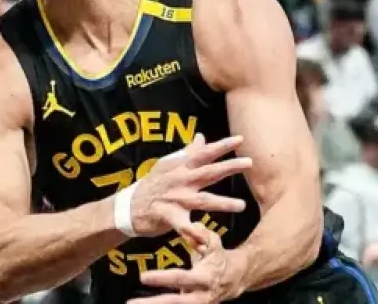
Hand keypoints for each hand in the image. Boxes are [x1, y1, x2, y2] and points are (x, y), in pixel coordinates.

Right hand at [128, 135, 251, 237]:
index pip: (204, 153)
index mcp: (181, 167)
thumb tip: (202, 136)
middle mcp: (180, 180)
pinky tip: (206, 240)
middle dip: (228, 167)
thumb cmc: (152, 185)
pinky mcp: (168, 216)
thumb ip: (188, 152)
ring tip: (241, 205)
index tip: (240, 139)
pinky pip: (183, 226)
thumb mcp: (168, 165)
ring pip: (202, 200)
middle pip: (208, 172)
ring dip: (222, 202)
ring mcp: (174, 199)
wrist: (129, 207)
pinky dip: (193, 233)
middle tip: (249, 162)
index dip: (222, 146)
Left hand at [129, 223, 245, 303]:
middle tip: (130, 303)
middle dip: (153, 303)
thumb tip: (192, 226)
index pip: (180, 278)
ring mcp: (197, 303)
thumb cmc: (219, 257)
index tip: (142, 277)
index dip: (162, 278)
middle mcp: (201, 295)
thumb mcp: (214, 244)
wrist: (236, 277)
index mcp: (205, 278)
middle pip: (175, 302)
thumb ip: (203, 235)